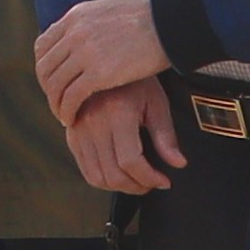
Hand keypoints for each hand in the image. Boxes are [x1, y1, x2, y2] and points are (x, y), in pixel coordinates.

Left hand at [30, 0, 172, 122]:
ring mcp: (84, 52)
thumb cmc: (151, 17)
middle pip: (45, 68)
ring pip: (55, 85)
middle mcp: (75, 33)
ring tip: (64, 115)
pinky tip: (73, 119)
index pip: (43, 46)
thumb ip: (92, 23)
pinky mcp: (99, 72)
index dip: (45, 68)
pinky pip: (71, 97)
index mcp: (76, 16)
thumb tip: (87, 33)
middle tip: (58, 103)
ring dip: (56, 104)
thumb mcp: (110, 10)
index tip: (54, 82)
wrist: (170, 21)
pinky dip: (67, 111)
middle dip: (48, 89)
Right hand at [65, 81, 179, 195]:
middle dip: (136, 186)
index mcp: (117, 113)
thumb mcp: (156, 102)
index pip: (131, 161)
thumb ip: (166, 136)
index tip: (163, 181)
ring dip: (119, 187)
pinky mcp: (72, 135)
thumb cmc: (135, 80)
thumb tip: (178, 164)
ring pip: (97, 176)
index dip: (150, 178)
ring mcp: (79, 130)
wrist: (105, 61)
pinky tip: (118, 174)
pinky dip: (103, 179)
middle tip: (152, 184)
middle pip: (113, 173)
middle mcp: (93, 123)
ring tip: (136, 181)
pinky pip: (85, 169)